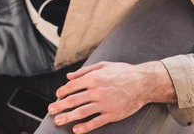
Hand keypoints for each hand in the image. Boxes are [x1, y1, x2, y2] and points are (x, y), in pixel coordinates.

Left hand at [48, 61, 175, 132]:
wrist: (143, 82)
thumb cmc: (122, 72)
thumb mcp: (103, 65)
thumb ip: (84, 71)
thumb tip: (68, 76)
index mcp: (94, 78)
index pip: (72, 86)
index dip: (62, 91)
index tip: (57, 96)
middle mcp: (97, 91)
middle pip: (74, 100)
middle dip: (60, 106)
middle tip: (50, 111)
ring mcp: (105, 104)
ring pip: (82, 112)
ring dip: (68, 117)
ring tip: (58, 121)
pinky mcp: (113, 114)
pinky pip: (96, 122)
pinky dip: (85, 127)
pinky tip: (76, 130)